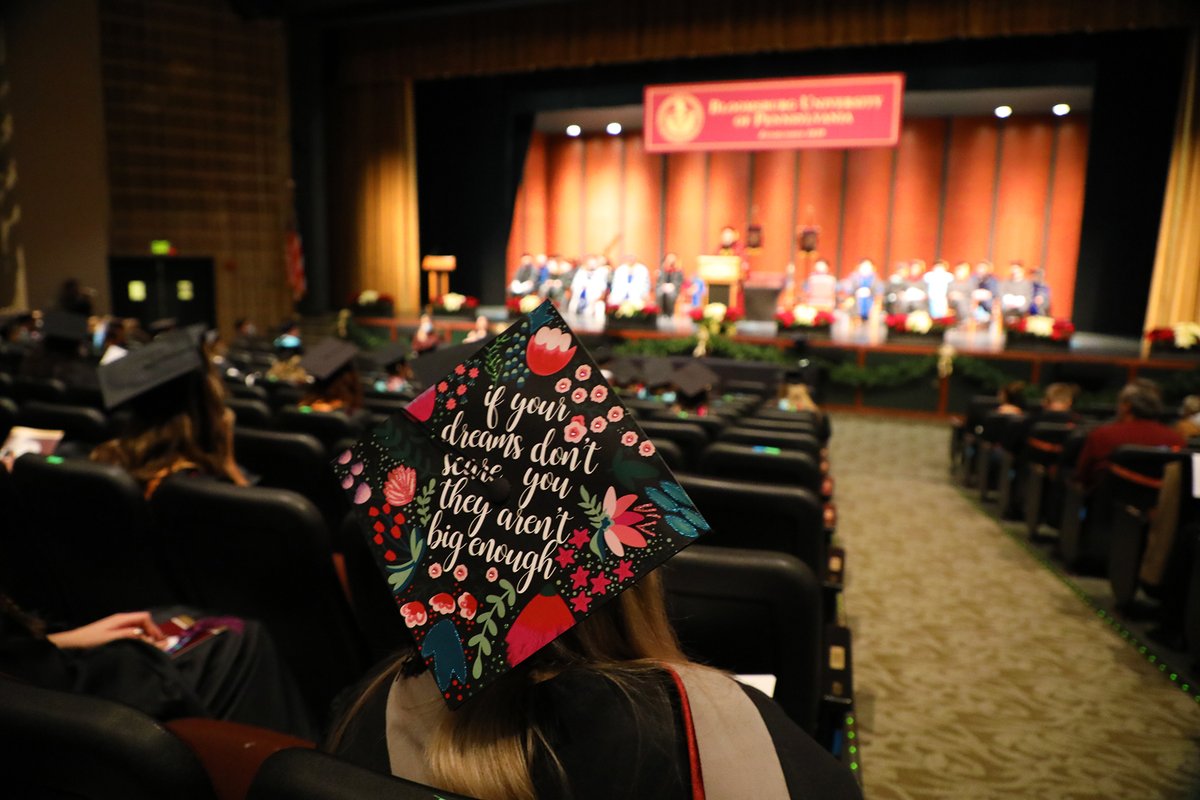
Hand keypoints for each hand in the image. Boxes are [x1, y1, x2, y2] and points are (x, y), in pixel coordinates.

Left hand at [48, 612, 164, 649]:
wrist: (74, 641)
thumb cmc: (90, 639)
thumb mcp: (110, 638)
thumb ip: (128, 635)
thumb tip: (145, 635)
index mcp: (122, 619)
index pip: (144, 617)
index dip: (153, 627)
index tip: (158, 639)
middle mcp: (122, 619)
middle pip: (143, 621)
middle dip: (152, 631)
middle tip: (158, 644)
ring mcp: (118, 623)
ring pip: (138, 625)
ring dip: (146, 634)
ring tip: (150, 645)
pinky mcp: (115, 629)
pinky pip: (132, 630)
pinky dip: (138, 636)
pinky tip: (138, 644)